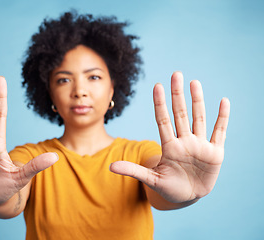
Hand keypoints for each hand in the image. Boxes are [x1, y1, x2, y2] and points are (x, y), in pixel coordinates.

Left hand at [110, 72, 229, 202]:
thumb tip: (110, 167)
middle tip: (176, 74)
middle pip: (180, 114)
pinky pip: (219, 132)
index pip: (163, 120)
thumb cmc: (168, 187)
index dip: (160, 104)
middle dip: (178, 95)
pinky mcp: (215, 153)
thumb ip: (133, 171)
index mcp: (169, 147)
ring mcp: (200, 146)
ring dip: (197, 101)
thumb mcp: (151, 180)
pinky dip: (223, 118)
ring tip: (194, 83)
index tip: (157, 86)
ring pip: (199, 118)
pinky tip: (224, 101)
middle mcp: (184, 142)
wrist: (187, 197)